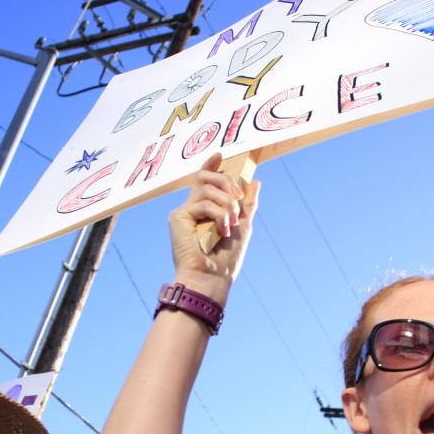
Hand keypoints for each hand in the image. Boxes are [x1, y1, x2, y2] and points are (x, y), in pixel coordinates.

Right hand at [168, 153, 260, 302]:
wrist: (212, 278)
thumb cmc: (225, 259)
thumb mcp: (242, 226)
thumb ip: (247, 205)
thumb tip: (255, 181)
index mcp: (204, 210)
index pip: (204, 180)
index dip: (211, 165)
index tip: (221, 154)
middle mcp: (191, 208)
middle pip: (205, 176)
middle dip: (226, 182)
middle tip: (238, 198)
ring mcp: (183, 212)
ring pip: (208, 188)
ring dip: (227, 205)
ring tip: (230, 225)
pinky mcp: (178, 217)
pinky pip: (204, 202)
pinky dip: (219, 215)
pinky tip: (222, 231)